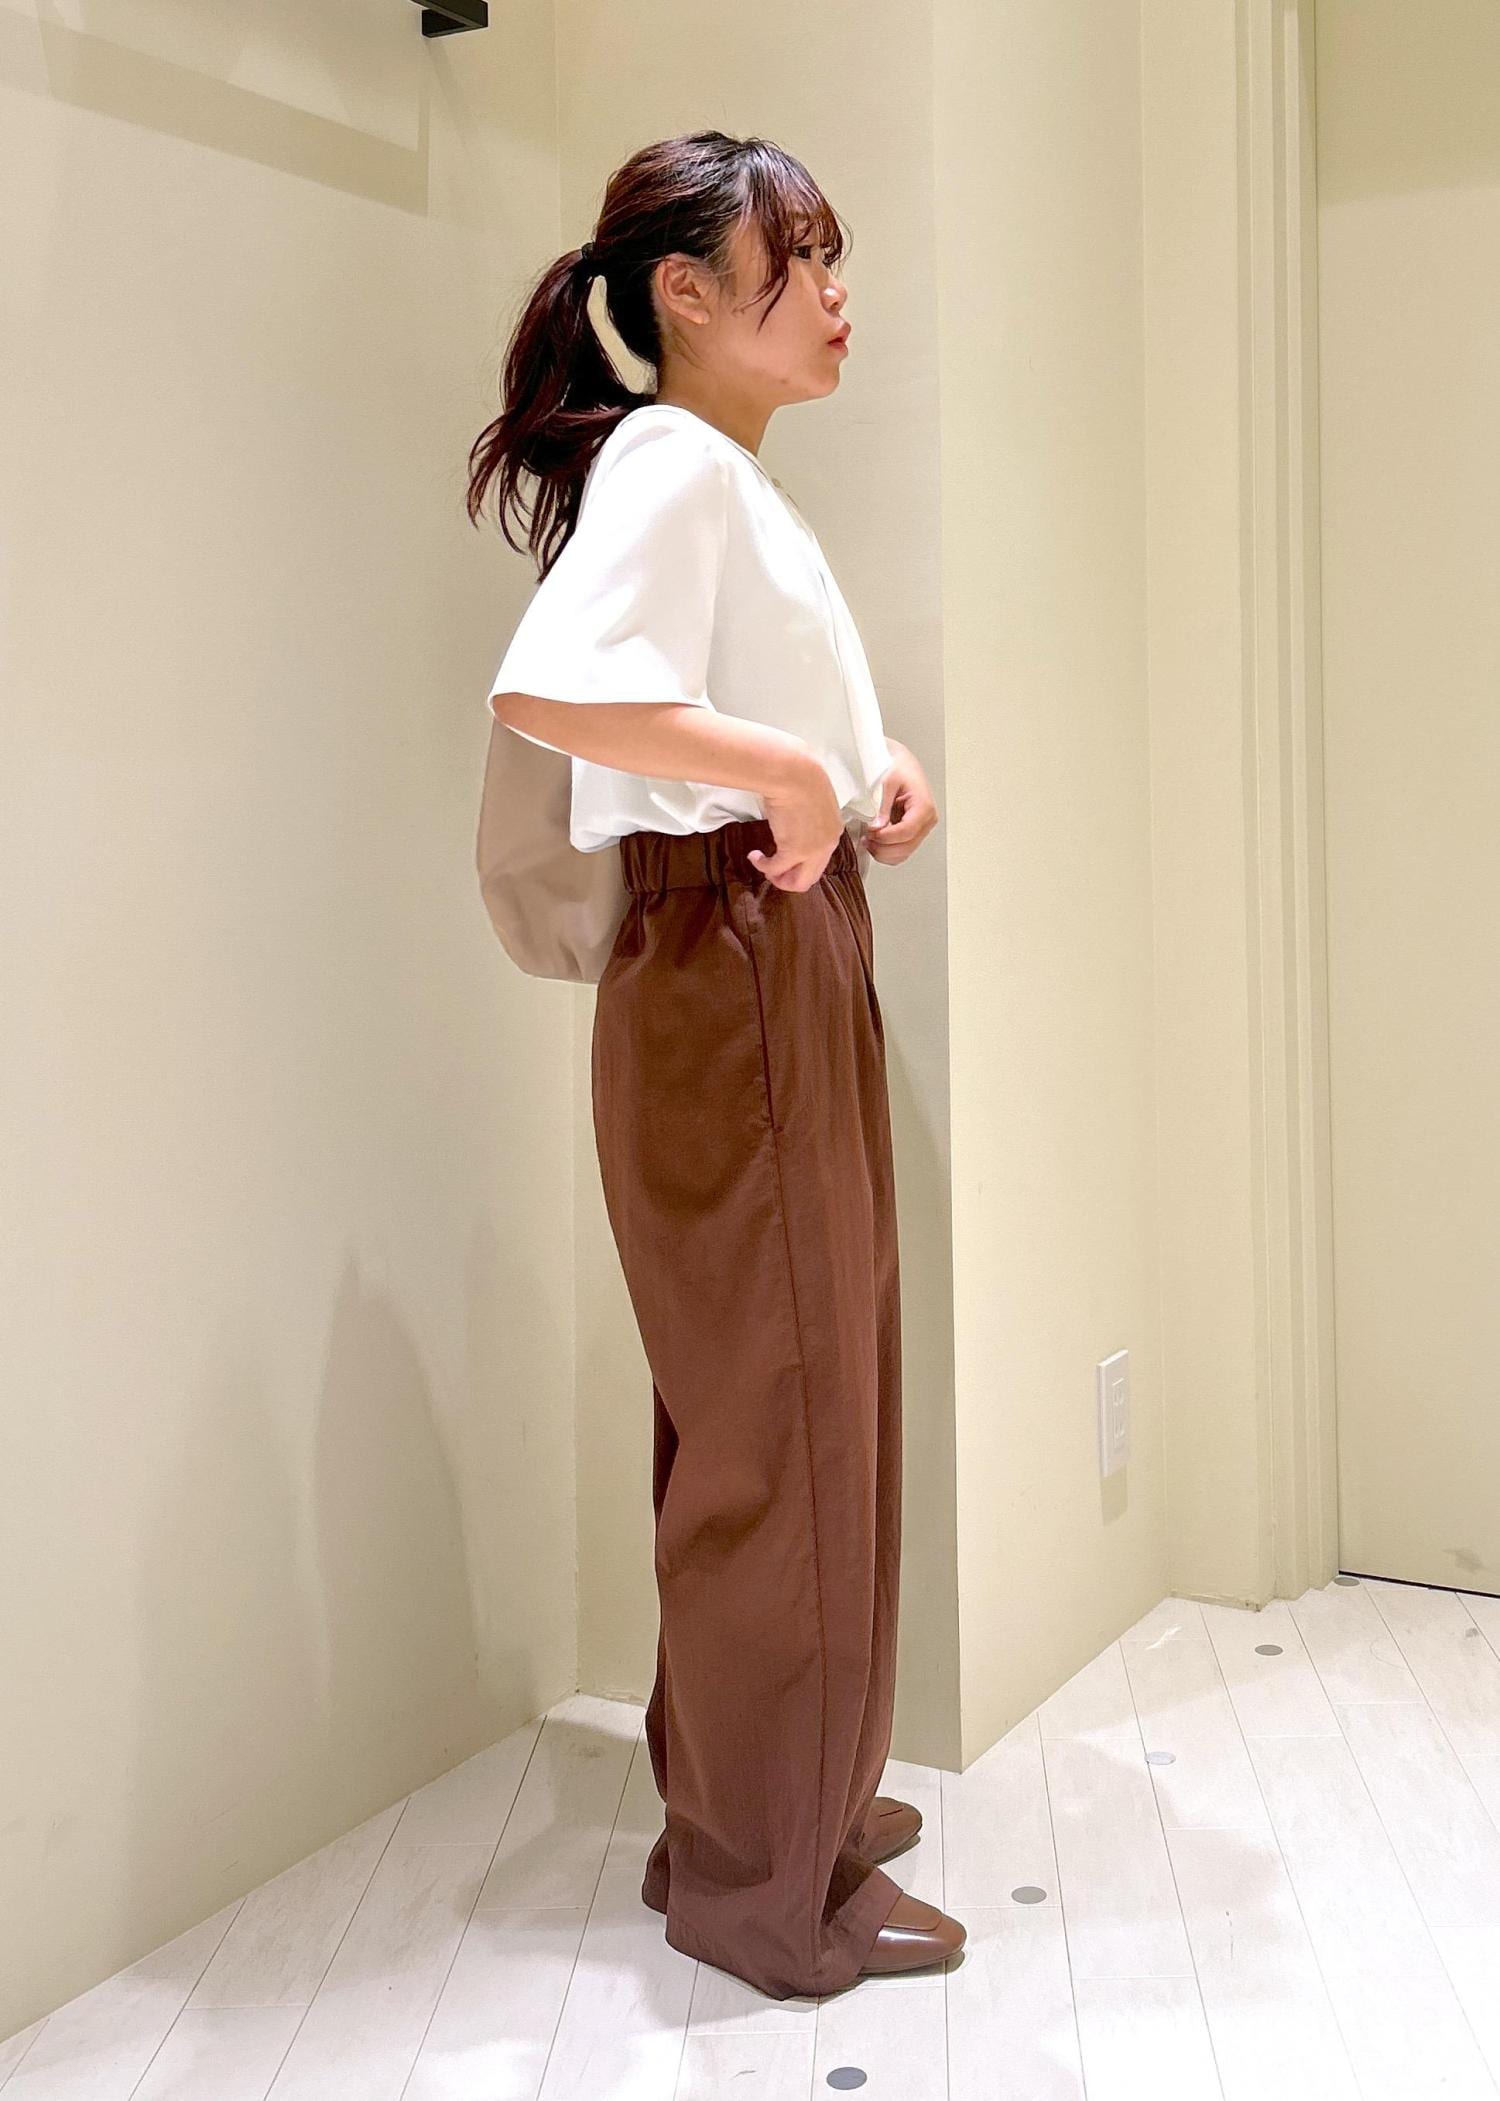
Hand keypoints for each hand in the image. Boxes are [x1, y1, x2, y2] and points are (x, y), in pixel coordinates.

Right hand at [748, 749, 846, 890]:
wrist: (792, 774)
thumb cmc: (799, 778)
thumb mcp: (811, 802)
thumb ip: (808, 820)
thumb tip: (792, 826)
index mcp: (833, 832)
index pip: (820, 861)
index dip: (799, 864)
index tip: (784, 859)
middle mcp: (827, 845)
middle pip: (810, 878)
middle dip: (789, 879)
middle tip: (773, 872)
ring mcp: (813, 851)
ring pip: (797, 882)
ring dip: (777, 877)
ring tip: (763, 864)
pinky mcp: (795, 851)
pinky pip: (775, 869)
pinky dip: (763, 866)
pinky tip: (754, 856)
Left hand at [863, 740, 937, 863]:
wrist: (901, 763)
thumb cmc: (898, 767)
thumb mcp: (887, 782)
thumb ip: (882, 806)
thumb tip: (877, 827)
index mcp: (924, 806)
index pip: (907, 831)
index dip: (886, 837)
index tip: (870, 832)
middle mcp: (926, 820)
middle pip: (907, 846)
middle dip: (883, 847)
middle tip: (867, 838)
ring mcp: (921, 828)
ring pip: (904, 853)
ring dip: (884, 852)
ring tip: (869, 841)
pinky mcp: (912, 832)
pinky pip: (901, 851)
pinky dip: (887, 852)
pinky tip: (875, 843)